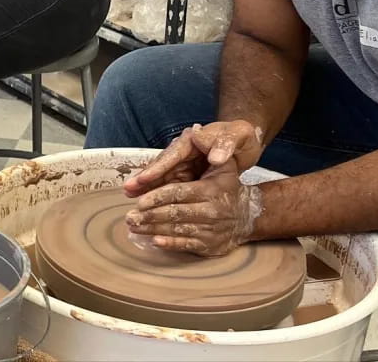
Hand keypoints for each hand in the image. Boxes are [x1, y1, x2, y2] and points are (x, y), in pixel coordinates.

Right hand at [124, 120, 263, 197]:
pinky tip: (148, 203)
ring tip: (130, 196)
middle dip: (145, 178)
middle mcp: (184, 152)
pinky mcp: (187, 175)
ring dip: (147, 187)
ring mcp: (184, 164)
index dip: (158, 167)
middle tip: (129, 189)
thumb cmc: (241, 137)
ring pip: (162, 177)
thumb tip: (215, 157)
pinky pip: (170, 185)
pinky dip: (159, 193)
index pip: (172, 154)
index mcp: (192, 141)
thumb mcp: (238, 136)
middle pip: (161, 166)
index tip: (145, 177)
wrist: (246, 143)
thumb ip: (226, 145)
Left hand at [125, 161, 263, 255]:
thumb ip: (210, 148)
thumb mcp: (225, 165)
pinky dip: (169, 244)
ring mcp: (210, 231)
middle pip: (174, 213)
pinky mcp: (208, 246)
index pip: (178, 193)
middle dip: (149, 215)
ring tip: (134, 228)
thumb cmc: (227, 187)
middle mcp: (210, 211)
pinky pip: (186, 245)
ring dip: (153, 230)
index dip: (157, 197)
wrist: (247, 216)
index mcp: (210, 191)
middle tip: (130, 216)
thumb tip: (197, 131)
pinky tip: (154, 242)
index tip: (139, 200)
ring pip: (177, 230)